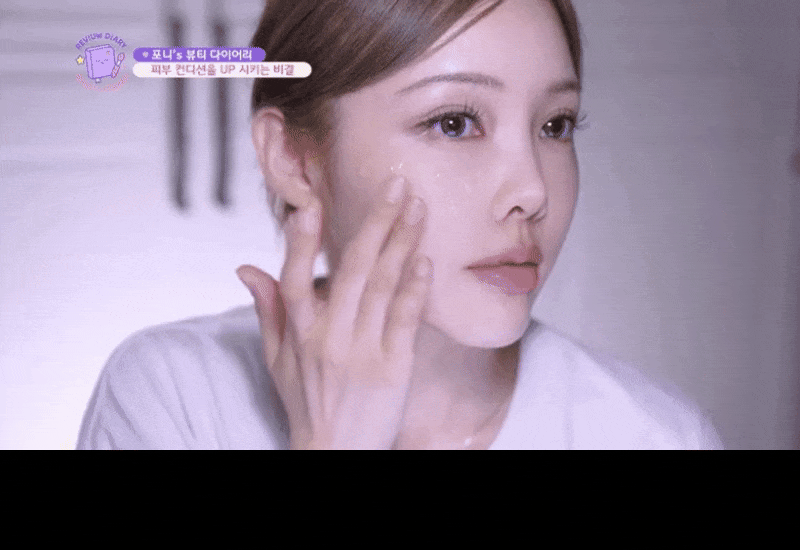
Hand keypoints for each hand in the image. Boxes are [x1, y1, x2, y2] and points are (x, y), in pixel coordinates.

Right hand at [236, 175, 431, 448]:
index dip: (303, 240)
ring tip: (419, 208)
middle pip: (352, 269)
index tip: (315, 204)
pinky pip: (405, 321)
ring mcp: (362, 353)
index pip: (295, 277)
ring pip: (382, 287)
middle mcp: (328, 338)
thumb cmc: (307, 402)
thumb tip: (245, 267)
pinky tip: (426, 260)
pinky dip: (415, 289)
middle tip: (398, 185)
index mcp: (297, 332)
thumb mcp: (277, 359)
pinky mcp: (393, 369)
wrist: (336, 454)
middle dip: (377, 222)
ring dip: (403, 243)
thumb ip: (267, 309)